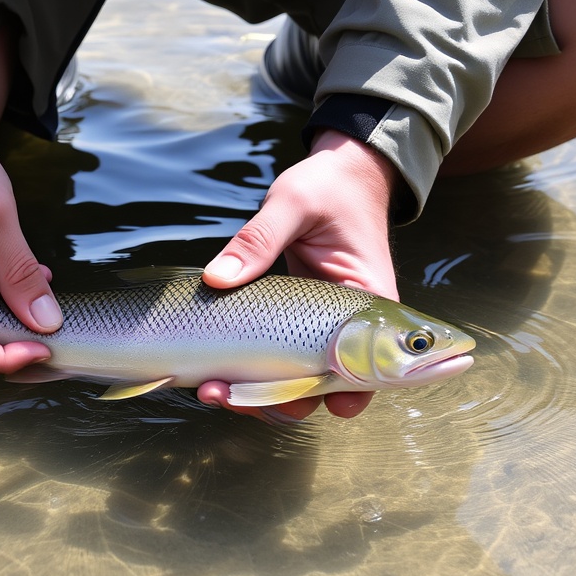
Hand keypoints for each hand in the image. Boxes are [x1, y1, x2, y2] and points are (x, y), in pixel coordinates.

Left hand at [198, 128, 400, 420]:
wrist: (339, 173)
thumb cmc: (329, 186)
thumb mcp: (293, 203)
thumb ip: (259, 239)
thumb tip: (216, 278)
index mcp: (367, 302)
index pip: (367, 371)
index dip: (340, 397)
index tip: (297, 403)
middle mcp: (350, 328)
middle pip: (321, 388)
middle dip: (272, 402)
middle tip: (221, 394)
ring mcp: (320, 329)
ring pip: (293, 383)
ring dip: (252, 395)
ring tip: (208, 390)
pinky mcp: (295, 324)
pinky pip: (275, 361)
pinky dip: (246, 374)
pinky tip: (211, 376)